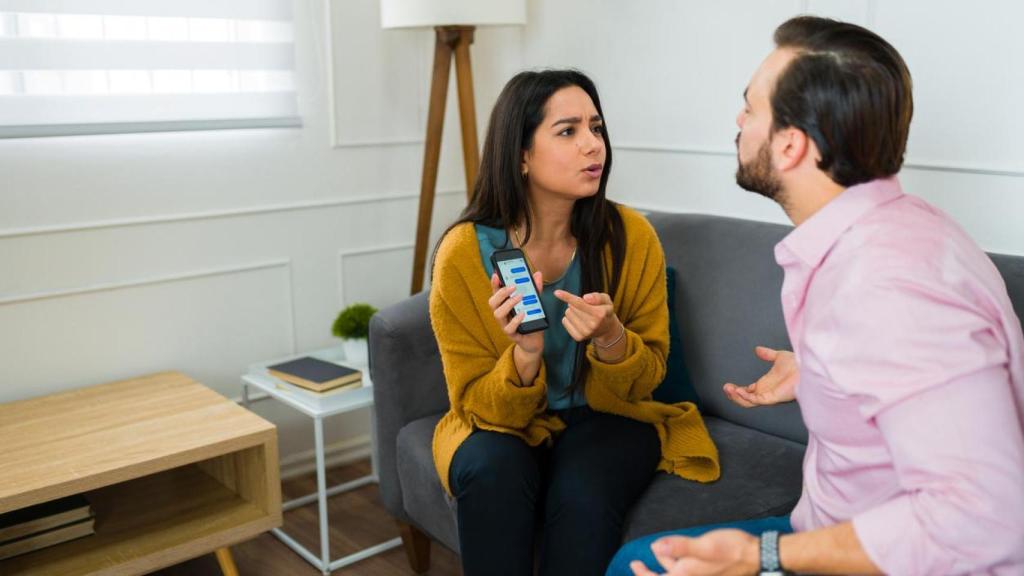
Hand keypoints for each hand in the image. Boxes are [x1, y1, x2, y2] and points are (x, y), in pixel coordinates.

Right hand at [489, 271, 543, 355]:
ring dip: (508, 304)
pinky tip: (523, 314)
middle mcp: (502, 314)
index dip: (494, 283)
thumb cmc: (531, 319)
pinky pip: (509, 328)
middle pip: (492, 302)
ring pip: (498, 314)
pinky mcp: (511, 334)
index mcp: (505, 305)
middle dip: (501, 293)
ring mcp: (505, 324)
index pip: (496, 292)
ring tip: (520, 297)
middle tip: (513, 286)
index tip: (496, 274)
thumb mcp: (535, 302)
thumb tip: (538, 274)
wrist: (535, 340)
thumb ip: (535, 289)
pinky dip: (515, 320)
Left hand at [553, 290, 619, 343]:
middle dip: (576, 303)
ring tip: (583, 313)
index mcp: (600, 314)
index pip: (579, 303)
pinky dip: (569, 318)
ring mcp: (585, 332)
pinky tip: (578, 320)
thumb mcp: (606, 300)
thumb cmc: (604, 310)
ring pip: (568, 313)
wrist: (607, 329)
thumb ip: (597, 297)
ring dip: (573, 310)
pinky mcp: (578, 337)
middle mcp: (592, 324)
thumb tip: (586, 298)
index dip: (567, 297)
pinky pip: (564, 321)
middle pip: (572, 306)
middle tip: (585, 307)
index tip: (556, 292)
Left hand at [630, 529, 758, 575]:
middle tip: (646, 555)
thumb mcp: (704, 545)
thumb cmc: (731, 550)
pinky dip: (678, 562)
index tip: (634, 564)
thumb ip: (679, 547)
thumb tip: (655, 546)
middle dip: (656, 565)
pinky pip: (686, 569)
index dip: (643, 574)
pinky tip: (681, 552)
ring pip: (676, 570)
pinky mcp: (707, 572)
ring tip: (665, 547)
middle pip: (666, 575)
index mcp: (687, 575)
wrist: (755, 555)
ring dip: (668, 561)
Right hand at [723, 346, 797, 406]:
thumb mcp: (778, 357)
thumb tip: (757, 349)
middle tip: (725, 388)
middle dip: (733, 395)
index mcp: (766, 385)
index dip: (737, 390)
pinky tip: (739, 391)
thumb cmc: (798, 364)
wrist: (808, 364)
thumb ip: (767, 355)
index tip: (727, 385)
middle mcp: (766, 392)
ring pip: (749, 402)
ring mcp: (770, 396)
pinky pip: (758, 400)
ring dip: (737, 397)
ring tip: (728, 389)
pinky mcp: (774, 397)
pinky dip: (747, 397)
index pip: (748, 392)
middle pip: (746, 400)